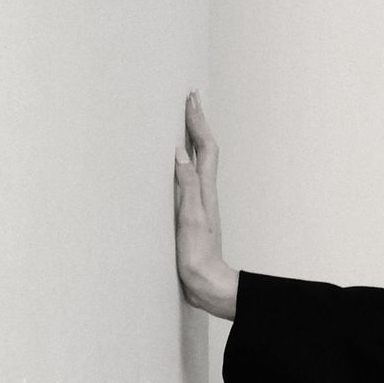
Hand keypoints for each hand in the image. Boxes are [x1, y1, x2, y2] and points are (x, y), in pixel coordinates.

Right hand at [174, 90, 238, 317]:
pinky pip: (190, 178)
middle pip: (204, 150)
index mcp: (205, 191)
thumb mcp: (190, 218)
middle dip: (197, 123)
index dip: (197, 122)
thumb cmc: (197, 255)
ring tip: (185, 122)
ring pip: (198, 162)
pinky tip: (177, 164)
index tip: (191, 99)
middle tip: (190, 100)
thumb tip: (180, 152)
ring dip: (193, 139)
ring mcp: (200, 203)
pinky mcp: (193, 214)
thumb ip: (187, 185)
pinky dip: (185, 162)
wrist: (206, 283)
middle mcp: (205, 193)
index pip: (204, 148)